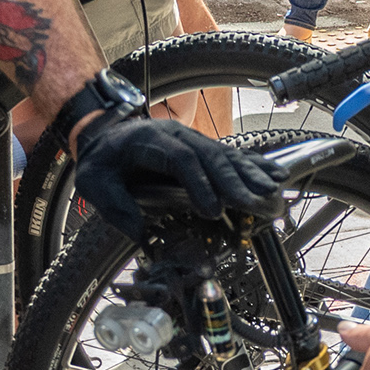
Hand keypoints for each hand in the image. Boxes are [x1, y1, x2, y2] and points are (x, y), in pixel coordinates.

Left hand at [69, 113, 278, 242]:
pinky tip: (275, 173)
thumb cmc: (102, 160)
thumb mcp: (94, 183)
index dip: (199, 183)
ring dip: (250, 173)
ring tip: (271, 190)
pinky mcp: (201, 149)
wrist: (104, 136)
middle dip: (234, 180)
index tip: (212, 208)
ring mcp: (192, 139)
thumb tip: (141, 233)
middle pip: (211, 155)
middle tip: (254, 202)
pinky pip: (231, 155)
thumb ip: (115, 207)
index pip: (180, 159)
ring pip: (226, 154)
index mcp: (149, 141)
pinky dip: (255, 165)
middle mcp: (177, 135)